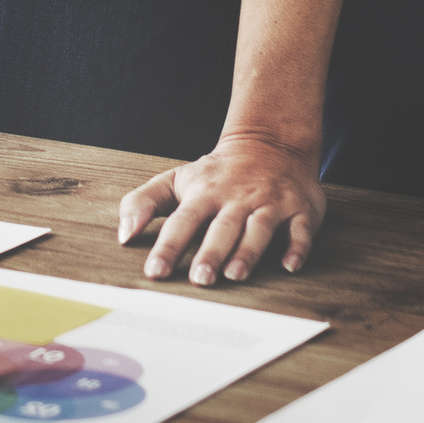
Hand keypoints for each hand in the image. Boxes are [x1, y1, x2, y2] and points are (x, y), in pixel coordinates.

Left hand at [119, 132, 322, 285]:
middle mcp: (237, 198)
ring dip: (248, 251)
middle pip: (222, 227)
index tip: (155, 271)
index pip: (183, 220)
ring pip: (259, 228)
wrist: (271, 143)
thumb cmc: (217, 174)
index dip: (168, 246)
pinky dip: (297, 246)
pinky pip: (300, 228)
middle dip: (211, 252)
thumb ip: (143, 202)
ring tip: (235, 274)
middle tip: (200, 279)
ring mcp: (270, 203)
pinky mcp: (298, 209)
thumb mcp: (176, 180)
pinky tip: (289, 265)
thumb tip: (123, 235)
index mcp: (205, 193)